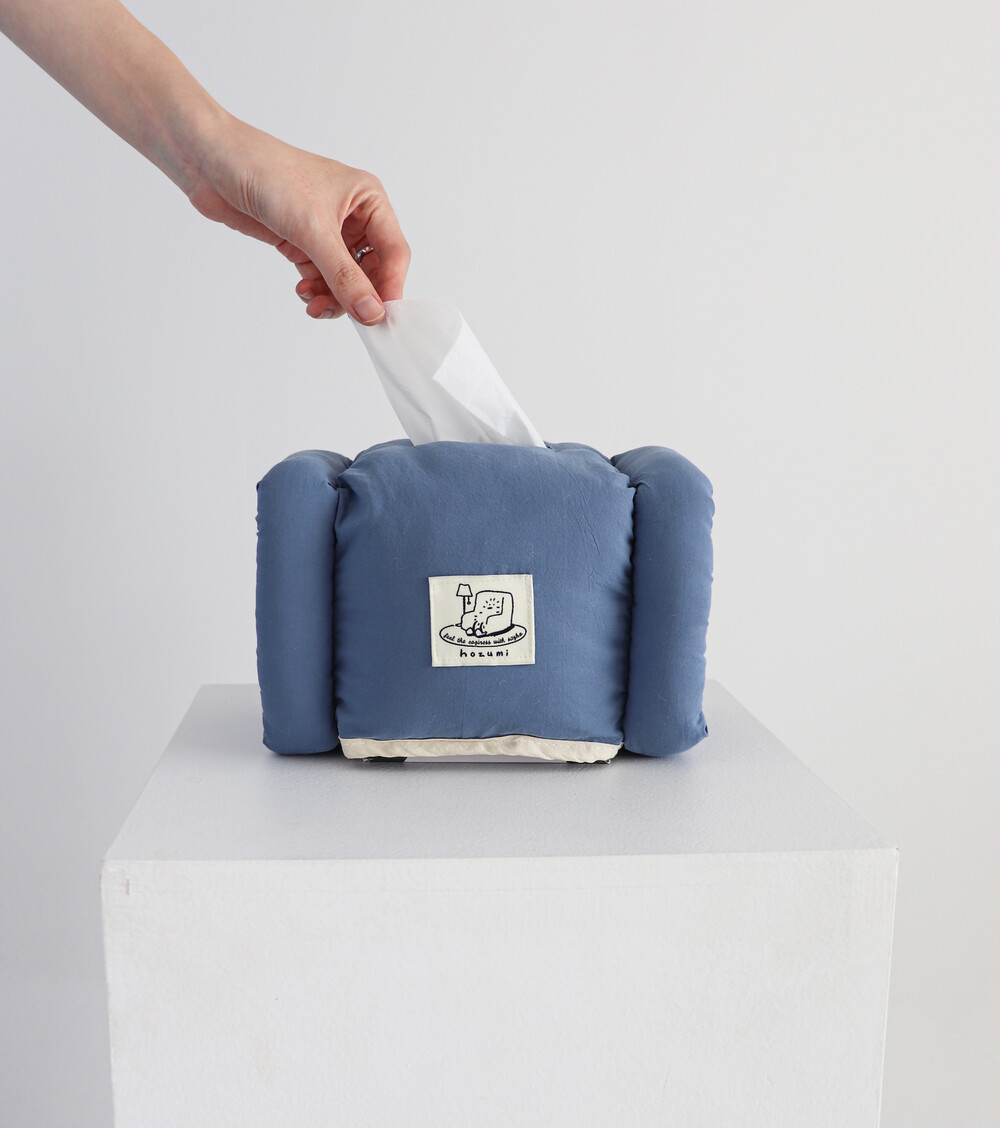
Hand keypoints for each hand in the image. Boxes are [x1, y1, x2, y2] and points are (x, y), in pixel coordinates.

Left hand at [188, 118, 408, 323]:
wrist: (212, 161)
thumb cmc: (267, 173)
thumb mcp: (313, 230)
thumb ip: (344, 276)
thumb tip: (372, 313)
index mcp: (368, 199)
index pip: (394, 252)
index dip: (390, 286)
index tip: (380, 317)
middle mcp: (353, 215)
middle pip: (371, 270)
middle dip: (356, 295)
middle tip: (344, 315)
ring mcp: (326, 230)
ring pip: (345, 278)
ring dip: (332, 297)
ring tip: (312, 304)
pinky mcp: (301, 242)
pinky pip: (321, 277)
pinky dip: (315, 290)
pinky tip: (302, 292)